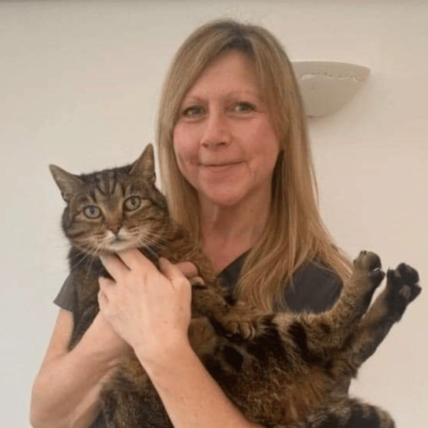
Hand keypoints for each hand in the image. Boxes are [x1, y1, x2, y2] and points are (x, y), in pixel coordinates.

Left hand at [98, 249, 192, 365]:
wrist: (160, 344)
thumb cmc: (175, 314)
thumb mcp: (182, 287)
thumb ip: (172, 269)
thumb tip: (161, 260)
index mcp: (143, 271)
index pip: (127, 250)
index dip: (124, 245)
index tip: (123, 243)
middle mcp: (125, 281)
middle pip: (109, 261)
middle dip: (109, 254)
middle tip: (109, 252)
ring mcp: (114, 297)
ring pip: (103, 279)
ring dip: (106, 274)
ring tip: (109, 274)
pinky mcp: (109, 313)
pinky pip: (101, 296)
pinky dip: (104, 292)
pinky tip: (108, 292)